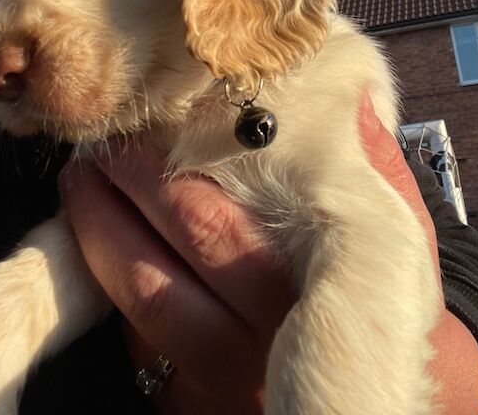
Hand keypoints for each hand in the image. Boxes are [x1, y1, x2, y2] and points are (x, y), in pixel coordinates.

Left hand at [60, 95, 477, 413]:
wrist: (376, 391)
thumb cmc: (381, 297)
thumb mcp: (396, 233)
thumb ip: (376, 165)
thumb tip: (347, 94)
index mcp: (303, 287)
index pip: (206, 219)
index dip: (156, 171)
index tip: (137, 127)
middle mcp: (255, 340)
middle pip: (161, 254)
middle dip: (118, 190)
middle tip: (95, 147)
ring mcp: (218, 378)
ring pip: (138, 300)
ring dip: (95, 233)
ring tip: (81, 183)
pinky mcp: (191, 400)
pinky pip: (138, 342)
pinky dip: (113, 287)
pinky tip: (103, 244)